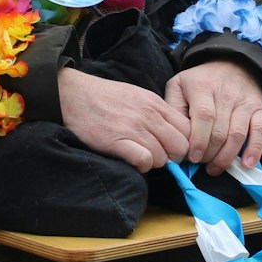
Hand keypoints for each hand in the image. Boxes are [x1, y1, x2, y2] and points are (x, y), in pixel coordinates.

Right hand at [59, 68, 189, 172]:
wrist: (74, 95)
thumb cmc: (105, 98)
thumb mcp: (138, 96)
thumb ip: (157, 112)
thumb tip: (174, 133)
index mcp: (155, 104)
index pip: (188, 129)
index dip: (184, 143)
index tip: (174, 149)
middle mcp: (149, 116)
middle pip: (180, 147)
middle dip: (173, 156)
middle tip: (160, 157)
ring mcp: (134, 129)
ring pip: (163, 158)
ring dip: (155, 162)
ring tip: (141, 156)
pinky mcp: (117, 142)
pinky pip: (144, 161)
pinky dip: (141, 166)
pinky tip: (132, 161)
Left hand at [165, 60, 261, 174]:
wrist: (232, 63)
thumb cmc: (200, 81)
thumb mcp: (179, 85)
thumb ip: (173, 108)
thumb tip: (174, 136)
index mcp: (203, 86)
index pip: (204, 117)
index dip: (198, 140)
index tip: (192, 157)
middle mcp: (226, 93)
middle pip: (220, 131)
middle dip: (209, 154)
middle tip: (201, 164)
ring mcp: (244, 102)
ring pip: (237, 135)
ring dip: (226, 157)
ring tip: (215, 168)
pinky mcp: (259, 109)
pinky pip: (260, 132)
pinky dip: (254, 150)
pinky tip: (246, 165)